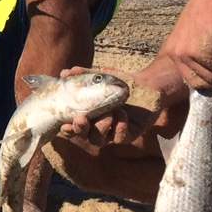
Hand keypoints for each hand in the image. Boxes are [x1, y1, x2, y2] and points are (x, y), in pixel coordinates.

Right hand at [56, 60, 182, 152]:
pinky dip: (119, 128)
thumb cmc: (122, 82)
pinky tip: (122, 114)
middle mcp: (99, 127)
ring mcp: (114, 132)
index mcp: (90, 116)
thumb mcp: (102, 76)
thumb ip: (84, 74)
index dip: (67, 130)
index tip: (63, 124)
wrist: (148, 84)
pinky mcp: (130, 134)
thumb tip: (65, 72)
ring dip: (101, 127)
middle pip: (85, 136)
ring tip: (108, 113)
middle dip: (80, 130)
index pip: (73, 128)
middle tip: (80, 119)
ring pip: (100, 140)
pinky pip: (120, 138)